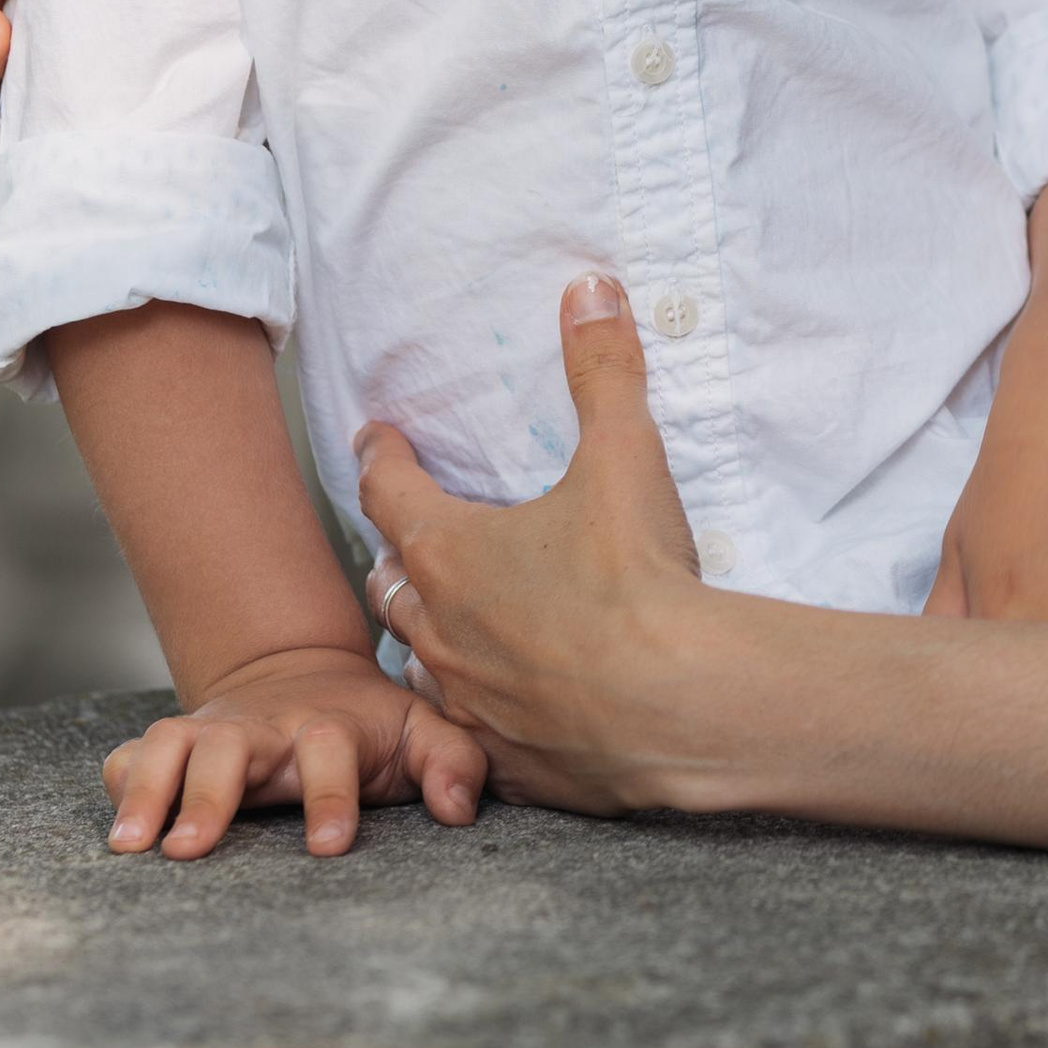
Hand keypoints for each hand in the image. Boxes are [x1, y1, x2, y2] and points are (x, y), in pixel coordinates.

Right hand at [100, 641, 486, 859]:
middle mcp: (262, 729)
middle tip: (190, 851)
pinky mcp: (173, 747)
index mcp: (327, 726)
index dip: (331, 795)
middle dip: (210, 795)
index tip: (330, 846)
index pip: (329, 752)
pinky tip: (115, 831)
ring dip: (147, 790)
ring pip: (168, 746)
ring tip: (130, 848)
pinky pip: (128, 757)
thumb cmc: (371, 726)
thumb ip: (453, 763)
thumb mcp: (422, 732)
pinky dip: (119, 785)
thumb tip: (460, 811)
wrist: (305, 677)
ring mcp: (210, 733)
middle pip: (229, 747)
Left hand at [356, 275, 706, 815]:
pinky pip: (466, 731)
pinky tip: (502, 704)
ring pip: (417, 661)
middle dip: (398, 554)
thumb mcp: (625, 456)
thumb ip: (603, 369)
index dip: (379, 456)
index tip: (374, 437)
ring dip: (428, 635)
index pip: (387, 490)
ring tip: (449, 623)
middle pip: (389, 582)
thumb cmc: (636, 579)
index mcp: (452, 550)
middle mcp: (440, 628)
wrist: (673, 707)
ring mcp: (465, 700)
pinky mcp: (503, 758)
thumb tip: (590, 289)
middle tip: (411, 536)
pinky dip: (475, 708)